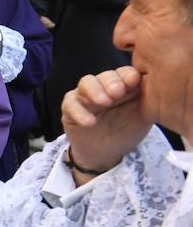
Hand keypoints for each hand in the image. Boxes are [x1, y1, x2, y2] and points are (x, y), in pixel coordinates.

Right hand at [62, 67, 150, 181]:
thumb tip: (157, 86)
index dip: (128, 75)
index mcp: (124, 86)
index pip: (125, 73)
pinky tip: (89, 122)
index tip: (133, 80)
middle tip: (117, 92)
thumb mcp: (143, 116)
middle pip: (105, 76)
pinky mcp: (70, 108)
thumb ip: (148, 101)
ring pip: (86, 83)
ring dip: (94, 90)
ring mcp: (85, 96)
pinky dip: (79, 112)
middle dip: (111, 82)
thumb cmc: (127, 130)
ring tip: (103, 102)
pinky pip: (70, 104)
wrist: (108, 152)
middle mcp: (103, 87)